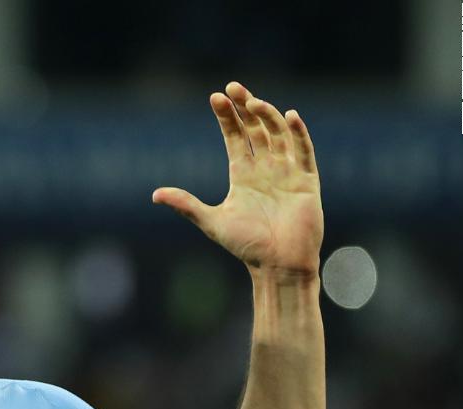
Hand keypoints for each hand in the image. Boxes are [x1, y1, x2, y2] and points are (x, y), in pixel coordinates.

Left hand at [152, 82, 322, 276]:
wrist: (277, 266)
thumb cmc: (246, 247)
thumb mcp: (211, 221)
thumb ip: (186, 205)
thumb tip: (155, 194)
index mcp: (243, 176)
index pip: (235, 138)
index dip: (227, 118)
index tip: (216, 97)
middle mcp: (266, 170)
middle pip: (257, 130)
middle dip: (245, 107)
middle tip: (232, 87)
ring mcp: (288, 174)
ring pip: (278, 136)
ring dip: (267, 116)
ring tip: (253, 100)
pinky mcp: (307, 183)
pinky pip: (305, 153)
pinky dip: (299, 135)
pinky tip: (289, 117)